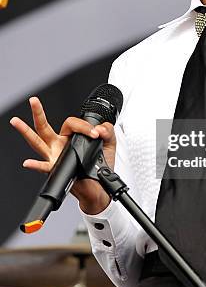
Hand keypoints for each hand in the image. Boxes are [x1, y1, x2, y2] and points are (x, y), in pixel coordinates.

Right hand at [10, 96, 115, 213]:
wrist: (100, 185)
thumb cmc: (100, 164)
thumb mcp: (108, 143)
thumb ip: (107, 130)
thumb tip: (100, 128)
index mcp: (70, 137)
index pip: (71, 123)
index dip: (84, 126)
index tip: (96, 134)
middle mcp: (59, 145)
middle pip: (45, 127)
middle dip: (38, 113)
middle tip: (33, 100)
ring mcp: (55, 156)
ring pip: (37, 142)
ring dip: (25, 131)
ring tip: (15, 121)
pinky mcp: (56, 170)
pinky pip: (44, 167)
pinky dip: (35, 165)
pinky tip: (28, 162)